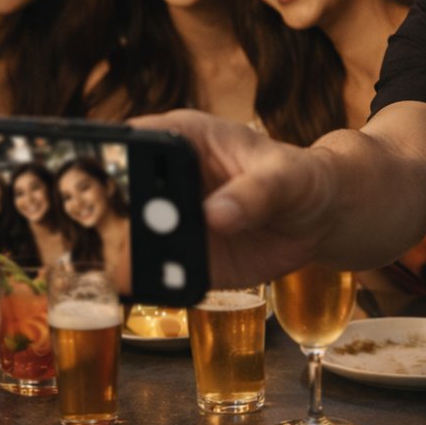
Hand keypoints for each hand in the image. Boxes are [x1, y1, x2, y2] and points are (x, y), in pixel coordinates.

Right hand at [131, 110, 332, 287]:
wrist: (316, 219)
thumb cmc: (298, 177)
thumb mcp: (286, 176)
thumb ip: (256, 191)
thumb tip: (217, 214)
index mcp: (182, 137)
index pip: (132, 141)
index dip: (111, 159)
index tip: (108, 184)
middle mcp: (166, 179)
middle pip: (121, 195)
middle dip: (113, 216)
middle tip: (129, 234)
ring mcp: (171, 220)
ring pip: (131, 238)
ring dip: (130, 255)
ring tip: (141, 269)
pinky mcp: (182, 257)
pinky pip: (159, 272)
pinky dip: (155, 283)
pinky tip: (161, 287)